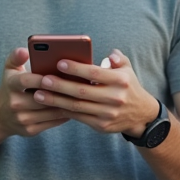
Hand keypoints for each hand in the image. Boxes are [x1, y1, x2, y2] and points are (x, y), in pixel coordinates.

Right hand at [0, 48, 70, 137]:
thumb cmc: (10, 87)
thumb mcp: (9, 70)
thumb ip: (16, 57)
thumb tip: (25, 50)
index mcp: (10, 85)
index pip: (26, 80)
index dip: (40, 78)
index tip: (55, 75)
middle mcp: (15, 104)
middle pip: (43, 98)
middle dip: (60, 91)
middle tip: (78, 84)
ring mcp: (22, 119)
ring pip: (51, 111)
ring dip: (66, 103)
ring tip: (80, 95)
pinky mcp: (30, 130)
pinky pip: (52, 122)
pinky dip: (65, 114)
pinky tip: (75, 106)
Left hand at [31, 49, 158, 135]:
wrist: (141, 115)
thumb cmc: (128, 87)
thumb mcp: (128, 70)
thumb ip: (118, 59)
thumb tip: (110, 54)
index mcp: (120, 80)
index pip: (94, 73)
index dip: (76, 68)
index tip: (59, 63)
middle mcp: (115, 98)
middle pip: (82, 91)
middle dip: (60, 85)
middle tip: (42, 79)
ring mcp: (108, 114)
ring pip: (77, 106)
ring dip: (55, 100)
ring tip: (38, 94)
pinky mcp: (102, 126)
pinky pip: (78, 117)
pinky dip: (63, 111)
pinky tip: (50, 105)